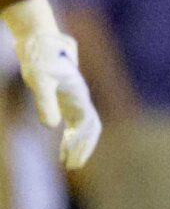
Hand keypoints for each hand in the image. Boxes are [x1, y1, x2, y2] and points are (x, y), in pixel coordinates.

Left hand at [5, 0, 97, 170]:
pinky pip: (76, 122)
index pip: (87, 126)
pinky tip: (62, 146)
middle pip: (91, 128)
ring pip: (85, 126)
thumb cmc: (38, 59)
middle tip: (71, 167)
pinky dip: (72, 136)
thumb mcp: (39, 81)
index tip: (68, 162)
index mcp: (79, 96)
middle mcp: (81, 98)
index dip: (80, 145)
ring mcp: (76, 98)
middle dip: (84, 148)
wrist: (39, 40)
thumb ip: (45, 103)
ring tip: (67, 162)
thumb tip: (51, 127)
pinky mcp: (67, 97)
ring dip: (79, 144)